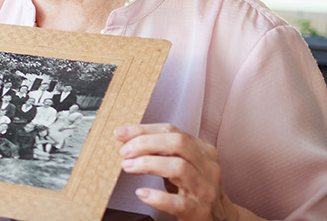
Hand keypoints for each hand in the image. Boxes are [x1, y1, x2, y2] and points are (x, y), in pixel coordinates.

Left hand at [115, 123, 246, 220]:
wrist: (222, 218)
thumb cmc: (194, 188)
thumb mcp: (184, 164)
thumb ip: (161, 150)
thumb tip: (126, 138)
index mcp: (203, 151)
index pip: (172, 131)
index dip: (143, 130)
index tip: (120, 134)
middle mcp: (208, 167)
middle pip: (177, 144)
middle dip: (145, 144)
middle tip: (124, 152)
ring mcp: (205, 189)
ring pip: (178, 167)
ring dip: (148, 164)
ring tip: (128, 167)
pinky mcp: (199, 210)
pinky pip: (177, 202)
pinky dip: (157, 197)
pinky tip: (141, 193)